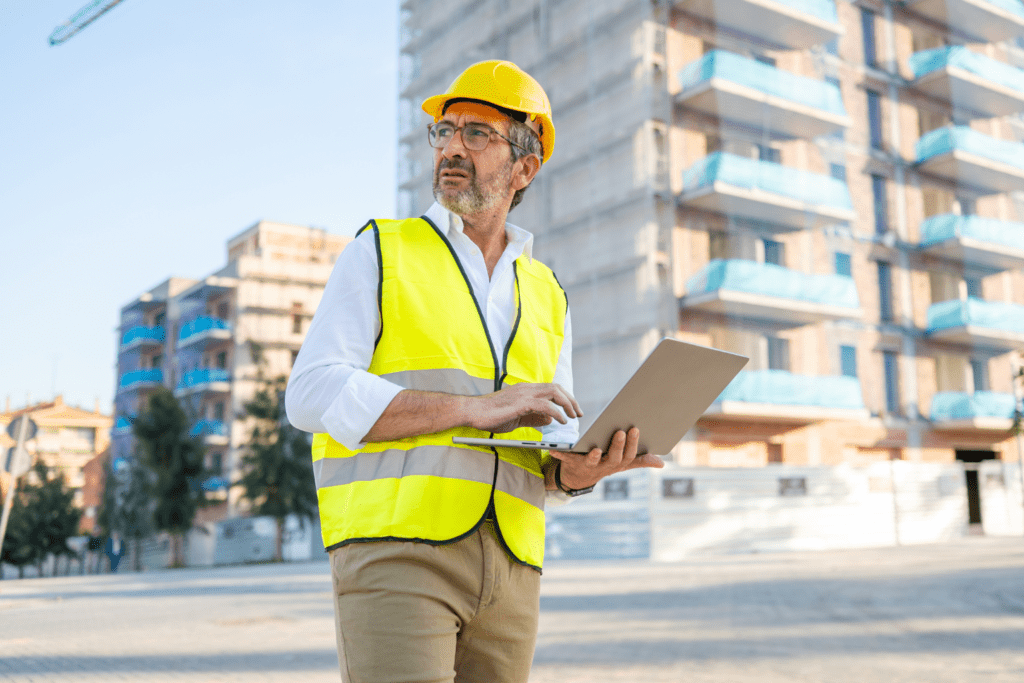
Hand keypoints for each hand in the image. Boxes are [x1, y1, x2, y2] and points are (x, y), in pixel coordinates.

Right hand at [467, 383, 581, 433]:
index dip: (565, 398)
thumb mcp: (517, 417)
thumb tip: (550, 419)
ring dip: (567, 404)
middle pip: (556, 388)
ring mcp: (524, 394)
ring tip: (573, 416)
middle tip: (578, 414)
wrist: (472, 412)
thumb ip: (534, 417)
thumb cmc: (490, 415)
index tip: (572, 410)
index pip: (551, 389)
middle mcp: (526, 388)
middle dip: (570, 400)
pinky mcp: (521, 403)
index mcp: (525, 390)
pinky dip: (556, 412)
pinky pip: (545, 405)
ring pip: (554, 392)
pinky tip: (560, 420)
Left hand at [549, 427, 664, 490]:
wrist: (577, 478)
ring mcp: (587, 465)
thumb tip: (661, 463)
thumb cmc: (603, 464)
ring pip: (592, 462)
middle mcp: (604, 466)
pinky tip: (553, 449)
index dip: (632, 445)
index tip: (634, 429)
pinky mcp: (570, 463)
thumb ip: (640, 461)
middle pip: (613, 458)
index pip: (628, 456)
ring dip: (593, 456)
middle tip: (621, 432)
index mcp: (617, 463)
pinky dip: (559, 454)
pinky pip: (565, 459)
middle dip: (617, 446)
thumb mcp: (622, 463)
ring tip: (595, 449)